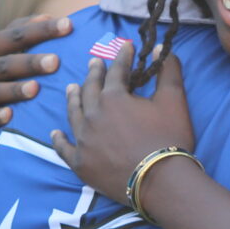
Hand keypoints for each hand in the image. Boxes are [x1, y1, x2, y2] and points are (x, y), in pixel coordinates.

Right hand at [0, 15, 71, 133]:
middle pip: (5, 64)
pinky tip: (9, 115)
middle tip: (55, 62)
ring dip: (15, 89)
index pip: (14, 35)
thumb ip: (25, 31)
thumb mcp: (11, 50)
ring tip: (36, 88)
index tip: (68, 26)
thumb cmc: (4, 73)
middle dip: (30, 63)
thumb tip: (46, 17)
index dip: (42, 30)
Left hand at [51, 49, 195, 205]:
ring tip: (71, 88)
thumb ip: (168, 71)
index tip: (126, 46)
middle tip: (94, 63)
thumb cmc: (169, 139)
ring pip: (73, 113)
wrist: (161, 182)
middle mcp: (92, 115)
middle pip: (90, 89)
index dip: (123, 56)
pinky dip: (59, 139)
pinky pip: (64, 148)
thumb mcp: (174, 100)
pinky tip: (55, 133)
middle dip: (94, 73)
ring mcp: (83, 139)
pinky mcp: (80, 163)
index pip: (117, 70)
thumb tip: (162, 48)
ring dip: (73, 98)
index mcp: (113, 97)